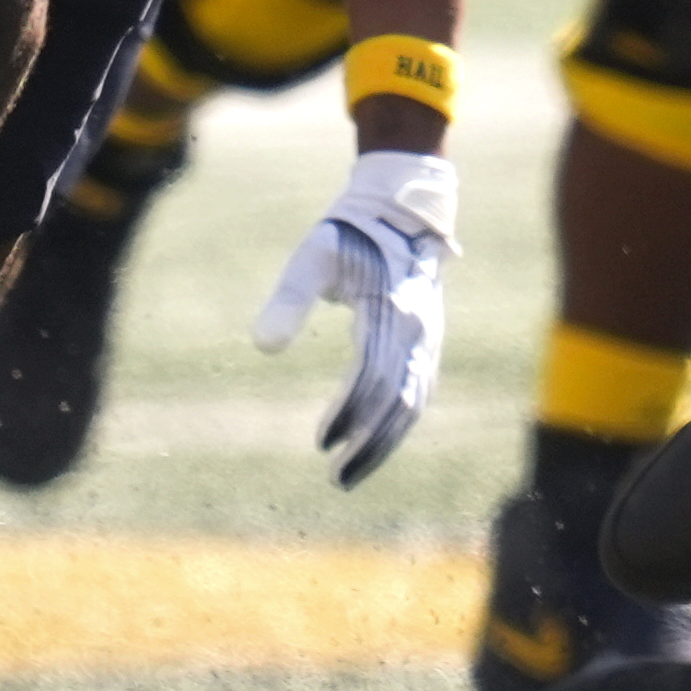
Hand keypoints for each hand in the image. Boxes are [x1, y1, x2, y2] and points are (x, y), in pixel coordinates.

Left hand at [247, 144, 457, 486]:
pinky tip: (378, 439)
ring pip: (413, 405)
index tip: (320, 442)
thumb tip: (262, 346)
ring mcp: (428, 339)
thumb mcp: (312, 259)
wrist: (401, 211)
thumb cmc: (350, 233)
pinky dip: (400, 423)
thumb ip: (288, 300)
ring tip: (353, 470)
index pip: (372, 381)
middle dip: (369, 447)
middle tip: (337, 479)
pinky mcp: (429, 341)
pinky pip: (419, 392)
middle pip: (397, 405)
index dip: (347, 416)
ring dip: (385, 442)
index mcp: (392, 314)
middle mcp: (417, 333)